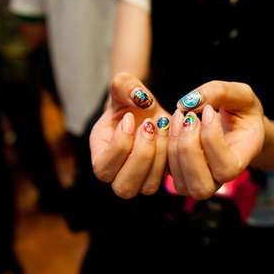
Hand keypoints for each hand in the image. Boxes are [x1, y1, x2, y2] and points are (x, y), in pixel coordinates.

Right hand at [90, 72, 170, 198]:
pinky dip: (173, 155)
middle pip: (124, 187)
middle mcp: (117, 174)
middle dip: (141, 156)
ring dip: (159, 156)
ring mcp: (140, 180)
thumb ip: (124, 85)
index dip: (119, 145)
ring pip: (148, 187)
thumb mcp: (124, 86)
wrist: (147, 109)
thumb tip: (140, 98)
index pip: (103, 167)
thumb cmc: (129, 100)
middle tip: (149, 126)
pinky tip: (173, 131)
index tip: (131, 118)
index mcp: (100, 155)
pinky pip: (168, 179)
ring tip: (161, 127)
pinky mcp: (160, 177)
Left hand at [169, 81, 265, 199]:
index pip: (225, 167)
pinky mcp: (177, 173)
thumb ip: (220, 92)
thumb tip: (188, 102)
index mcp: (239, 164)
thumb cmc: (242, 111)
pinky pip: (163, 169)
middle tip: (188, 116)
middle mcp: (218, 180)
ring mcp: (196, 181)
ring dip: (173, 144)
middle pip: (200, 183)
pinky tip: (170, 122)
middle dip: (188, 146)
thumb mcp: (241, 95)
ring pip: (178, 178)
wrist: (235, 125)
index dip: (212, 139)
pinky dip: (162, 144)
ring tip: (179, 116)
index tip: (209, 111)